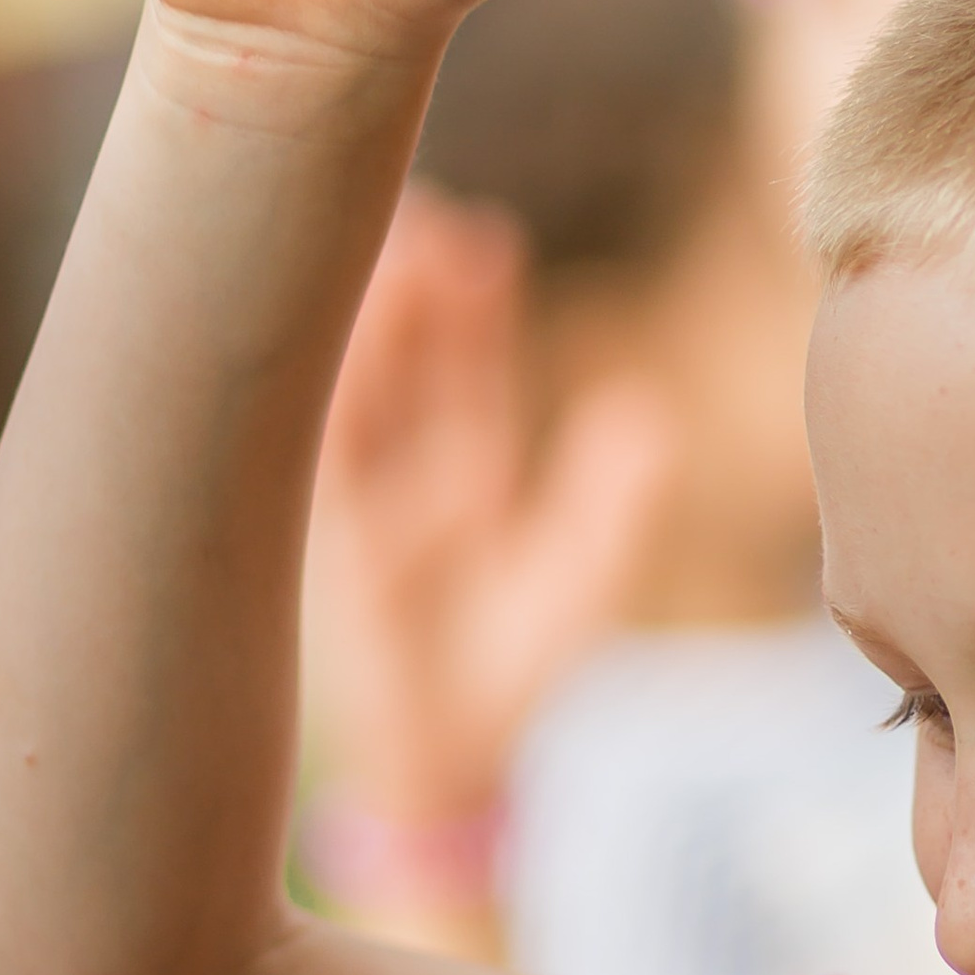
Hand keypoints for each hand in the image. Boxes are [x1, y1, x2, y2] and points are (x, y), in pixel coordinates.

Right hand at [305, 185, 675, 821]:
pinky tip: (336, 350)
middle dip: (407, 288)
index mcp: (463, 479)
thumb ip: (611, 502)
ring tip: (380, 258)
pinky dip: (332, 409)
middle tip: (414, 205)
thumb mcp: (575, 581)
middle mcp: (405, 482)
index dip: (469, 306)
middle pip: (404, 365)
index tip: (480, 236)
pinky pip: (330, 470)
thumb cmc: (510, 679)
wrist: (450, 768)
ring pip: (360, 398)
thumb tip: (644, 414)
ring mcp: (363, 514)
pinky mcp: (336, 554)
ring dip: (367, 329)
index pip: (464, 373)